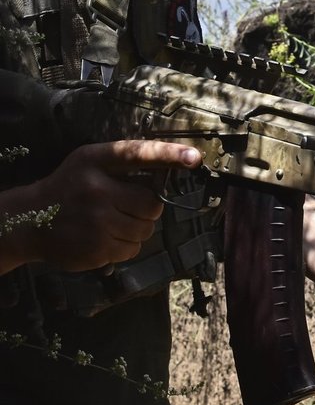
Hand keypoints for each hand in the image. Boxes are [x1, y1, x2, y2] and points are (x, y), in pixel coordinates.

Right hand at [10, 140, 200, 271]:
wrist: (29, 221)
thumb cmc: (70, 186)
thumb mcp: (89, 162)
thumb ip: (123, 163)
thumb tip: (168, 172)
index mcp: (96, 161)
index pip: (139, 154)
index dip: (170, 154)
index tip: (195, 157)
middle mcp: (97, 190)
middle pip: (152, 204)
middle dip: (147, 208)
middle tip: (127, 207)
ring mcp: (96, 222)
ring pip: (146, 230)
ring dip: (137, 229)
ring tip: (112, 222)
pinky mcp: (96, 249)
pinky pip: (132, 250)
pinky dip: (125, 246)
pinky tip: (104, 238)